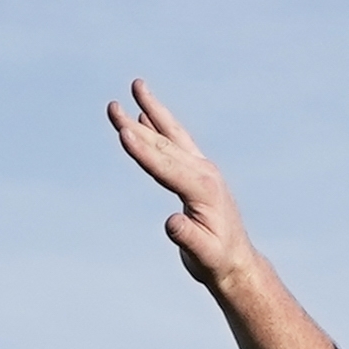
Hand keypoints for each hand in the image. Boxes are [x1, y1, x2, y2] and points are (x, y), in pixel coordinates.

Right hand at [109, 81, 254, 288]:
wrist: (236, 261)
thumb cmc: (218, 260)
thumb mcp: (204, 255)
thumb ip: (189, 238)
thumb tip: (171, 223)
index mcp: (204, 189)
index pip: (167, 166)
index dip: (143, 151)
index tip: (122, 132)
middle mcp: (204, 172)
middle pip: (164, 144)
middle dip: (136, 126)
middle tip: (112, 107)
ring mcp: (202, 169)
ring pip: (171, 135)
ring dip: (151, 111)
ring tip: (136, 86)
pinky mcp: (198, 172)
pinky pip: (175, 143)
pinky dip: (159, 127)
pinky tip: (145, 114)